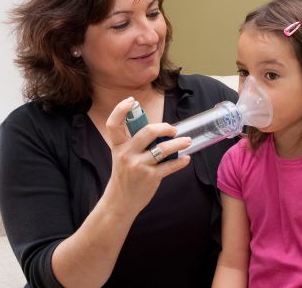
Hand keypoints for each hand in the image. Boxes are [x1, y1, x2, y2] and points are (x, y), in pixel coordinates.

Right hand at [105, 97, 190, 212]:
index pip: (113, 124)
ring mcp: (139, 166)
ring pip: (164, 149)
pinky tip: (186, 159)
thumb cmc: (124, 176)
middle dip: (164, 127)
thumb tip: (159, 130)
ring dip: (179, 143)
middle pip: (147, 131)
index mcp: (118, 146)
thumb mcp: (122, 157)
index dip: (120, 109)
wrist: (120, 202)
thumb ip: (135, 143)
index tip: (132, 101)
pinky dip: (181, 161)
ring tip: (187, 141)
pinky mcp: (151, 177)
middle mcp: (127, 154)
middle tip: (173, 130)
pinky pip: (170, 165)